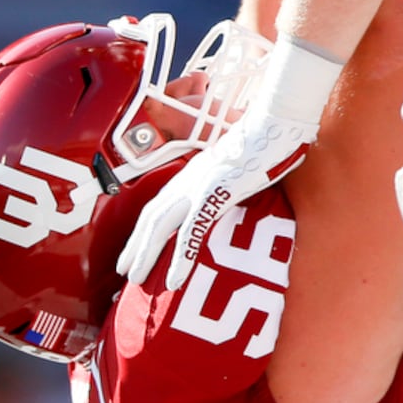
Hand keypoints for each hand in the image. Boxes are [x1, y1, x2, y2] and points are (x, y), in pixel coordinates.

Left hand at [114, 40, 339, 284]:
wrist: (278, 122)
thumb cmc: (267, 142)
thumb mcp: (240, 168)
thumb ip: (229, 183)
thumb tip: (233, 199)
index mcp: (193, 173)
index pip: (159, 203)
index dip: (143, 228)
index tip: (135, 249)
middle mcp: (189, 178)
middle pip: (151, 216)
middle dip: (135, 245)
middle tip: (123, 271)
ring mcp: (200, 184)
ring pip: (161, 225)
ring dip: (146, 254)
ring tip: (136, 279)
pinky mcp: (215, 192)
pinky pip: (192, 230)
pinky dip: (180, 257)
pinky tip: (173, 280)